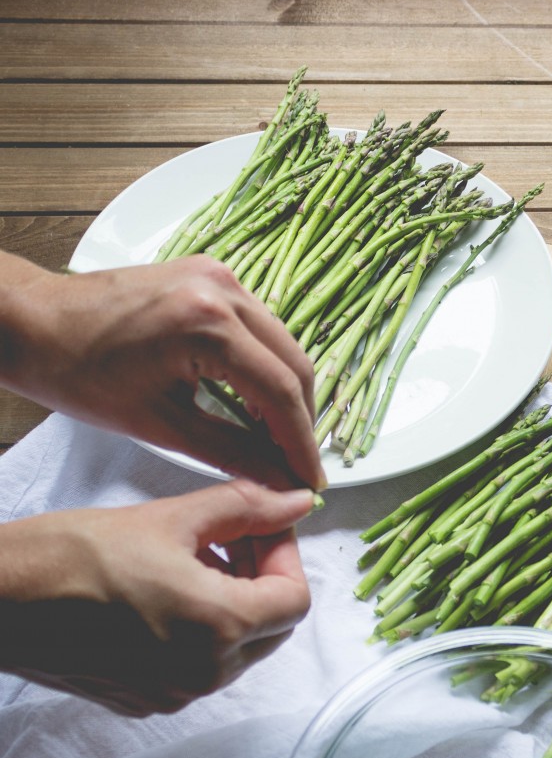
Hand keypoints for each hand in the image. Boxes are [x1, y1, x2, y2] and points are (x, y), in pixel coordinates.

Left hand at [0, 253, 326, 491]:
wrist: (32, 321)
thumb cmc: (77, 373)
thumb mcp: (160, 425)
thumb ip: (232, 453)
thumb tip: (279, 480)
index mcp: (207, 324)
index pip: (281, 391)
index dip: (302, 442)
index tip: (312, 480)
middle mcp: (224, 290)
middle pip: (294, 364)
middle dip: (302, 420)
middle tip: (297, 465)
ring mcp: (220, 277)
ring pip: (283, 344)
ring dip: (287, 393)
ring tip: (278, 441)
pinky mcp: (213, 277)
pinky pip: (260, 328)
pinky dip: (266, 367)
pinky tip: (256, 402)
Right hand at [0, 481, 314, 715]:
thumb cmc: (73, 554)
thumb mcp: (171, 517)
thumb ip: (247, 508)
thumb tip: (299, 500)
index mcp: (218, 627)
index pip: (295, 599)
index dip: (286, 556)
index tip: (262, 526)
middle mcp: (203, 673)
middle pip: (274, 627)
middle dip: (264, 577)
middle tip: (234, 536)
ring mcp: (173, 694)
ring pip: (239, 649)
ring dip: (235, 602)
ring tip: (198, 558)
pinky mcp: (144, 701)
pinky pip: (200, 666)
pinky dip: (203, 630)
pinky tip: (170, 593)